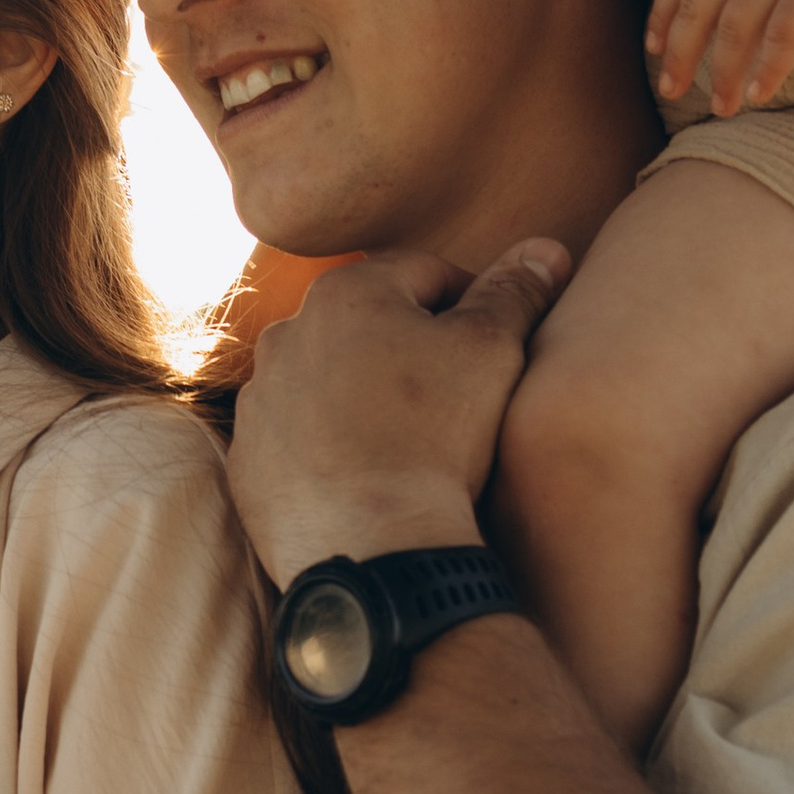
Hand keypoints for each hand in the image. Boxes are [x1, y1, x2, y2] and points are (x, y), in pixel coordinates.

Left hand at [226, 246, 567, 587]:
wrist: (372, 542)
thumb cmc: (435, 436)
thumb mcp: (492, 351)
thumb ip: (515, 292)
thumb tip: (545, 251)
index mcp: (343, 292)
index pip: (425, 274)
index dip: (472, 300)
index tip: (497, 341)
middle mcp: (286, 335)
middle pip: (370, 324)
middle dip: (413, 346)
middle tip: (456, 393)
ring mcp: (260, 400)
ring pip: (328, 380)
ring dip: (365, 395)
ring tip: (410, 438)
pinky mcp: (249, 459)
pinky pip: (298, 437)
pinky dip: (329, 445)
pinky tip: (368, 473)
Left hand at [646, 0, 793, 118]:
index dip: (663, 14)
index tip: (655, 49)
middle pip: (698, 7)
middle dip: (680, 54)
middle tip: (670, 90)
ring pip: (735, 28)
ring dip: (724, 73)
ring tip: (723, 106)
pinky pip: (783, 35)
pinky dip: (768, 68)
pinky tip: (759, 94)